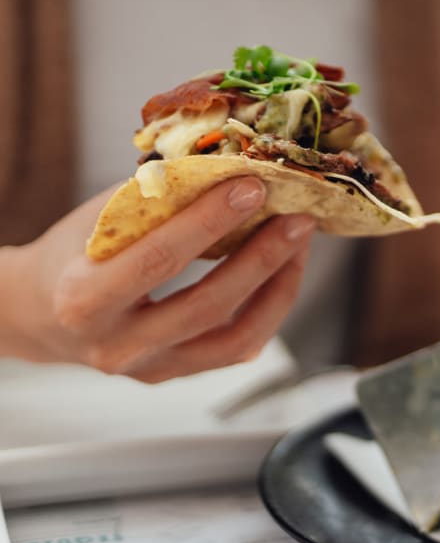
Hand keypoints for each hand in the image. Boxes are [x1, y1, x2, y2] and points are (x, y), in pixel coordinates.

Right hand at [0, 177, 314, 380]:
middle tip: (296, 220)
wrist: (39, 316)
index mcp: (84, 298)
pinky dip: (266, 311)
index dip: (209, 222)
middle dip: (261, 259)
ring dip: (277, 289)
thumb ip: (155, 201)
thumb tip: (224, 168)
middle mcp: (117, 345)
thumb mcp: (97, 220)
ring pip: (233, 339)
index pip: (158, 260)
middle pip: (207, 307)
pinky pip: (234, 349)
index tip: (251, 187)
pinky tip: (281, 276)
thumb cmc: (69, 258)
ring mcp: (148, 368)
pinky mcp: (173, 374)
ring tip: (298, 247)